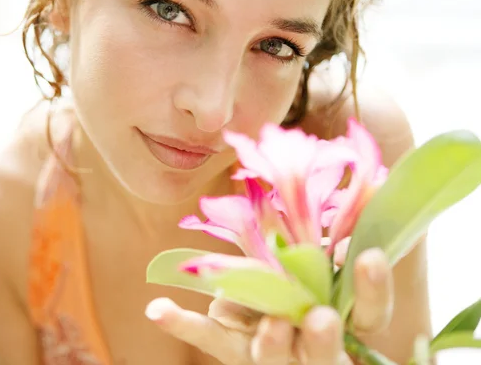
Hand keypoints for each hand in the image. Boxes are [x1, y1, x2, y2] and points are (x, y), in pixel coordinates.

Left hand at [145, 247, 392, 364]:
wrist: (280, 330)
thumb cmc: (312, 283)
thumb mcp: (329, 263)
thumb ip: (343, 232)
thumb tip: (368, 184)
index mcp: (345, 323)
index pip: (371, 314)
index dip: (374, 288)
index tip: (369, 255)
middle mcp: (311, 348)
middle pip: (324, 353)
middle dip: (323, 339)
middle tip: (321, 318)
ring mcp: (270, 354)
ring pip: (272, 357)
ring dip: (271, 343)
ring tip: (270, 326)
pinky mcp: (234, 349)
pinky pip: (209, 336)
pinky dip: (183, 321)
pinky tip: (157, 308)